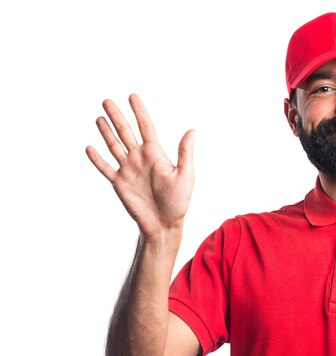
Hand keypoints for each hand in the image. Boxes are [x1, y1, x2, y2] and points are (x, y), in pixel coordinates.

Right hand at [86, 94, 194, 239]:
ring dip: (106, 132)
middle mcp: (140, 159)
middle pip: (126, 132)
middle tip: (107, 100)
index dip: (139, 111)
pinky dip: (97, 159)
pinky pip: (106, 168)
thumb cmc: (178, 202)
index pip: (146, 127)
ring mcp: (128, 170)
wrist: (163, 224)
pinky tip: (89, 147)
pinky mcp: (119, 183)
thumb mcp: (185, 176)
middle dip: (117, 116)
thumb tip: (192, 130)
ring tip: (99, 118)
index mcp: (155, 154)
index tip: (132, 96)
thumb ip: (185, 153)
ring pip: (114, 146)